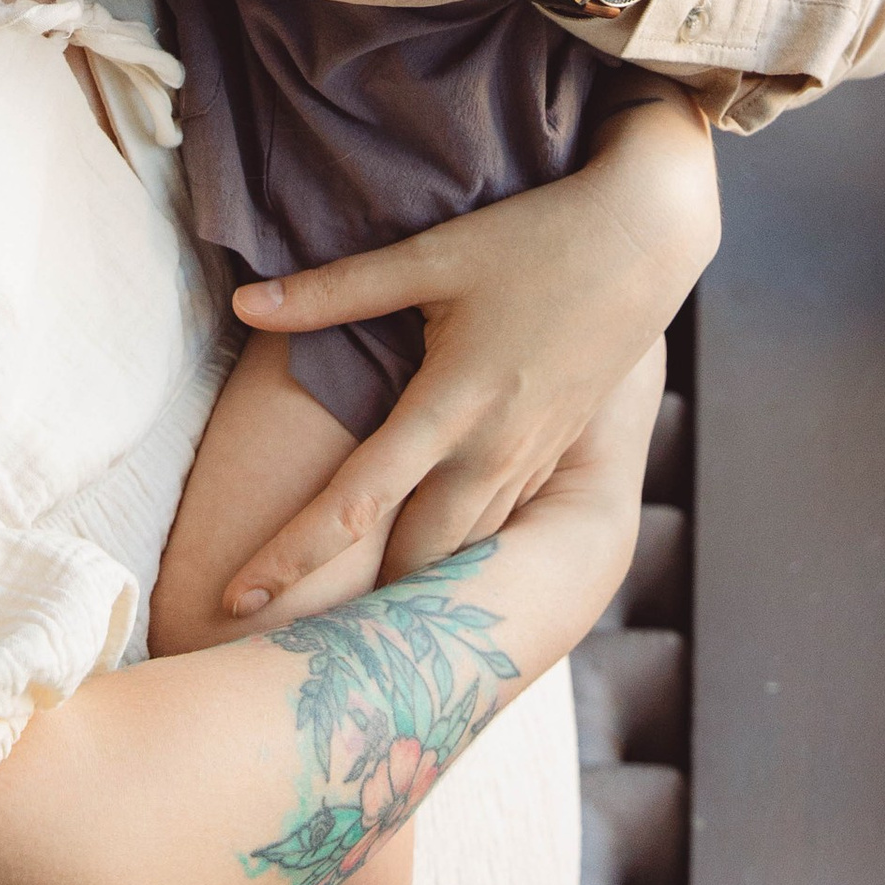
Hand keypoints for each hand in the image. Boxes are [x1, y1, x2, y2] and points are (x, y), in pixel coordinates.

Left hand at [215, 84, 717, 609]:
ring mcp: (531, 460)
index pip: (355, 502)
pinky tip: (434, 574)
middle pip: (415, 560)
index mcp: (451, 408)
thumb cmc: (536, 239)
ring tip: (360, 632)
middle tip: (299, 645)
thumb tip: (244, 301)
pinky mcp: (557, 451)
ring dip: (413, 593)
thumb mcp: (432, 257)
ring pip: (463, 553)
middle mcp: (492, 453)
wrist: (648, 240)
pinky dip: (460, 559)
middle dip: (361, 609)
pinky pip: (498, 526)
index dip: (291, 555)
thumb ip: (335, 290)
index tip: (236, 597)